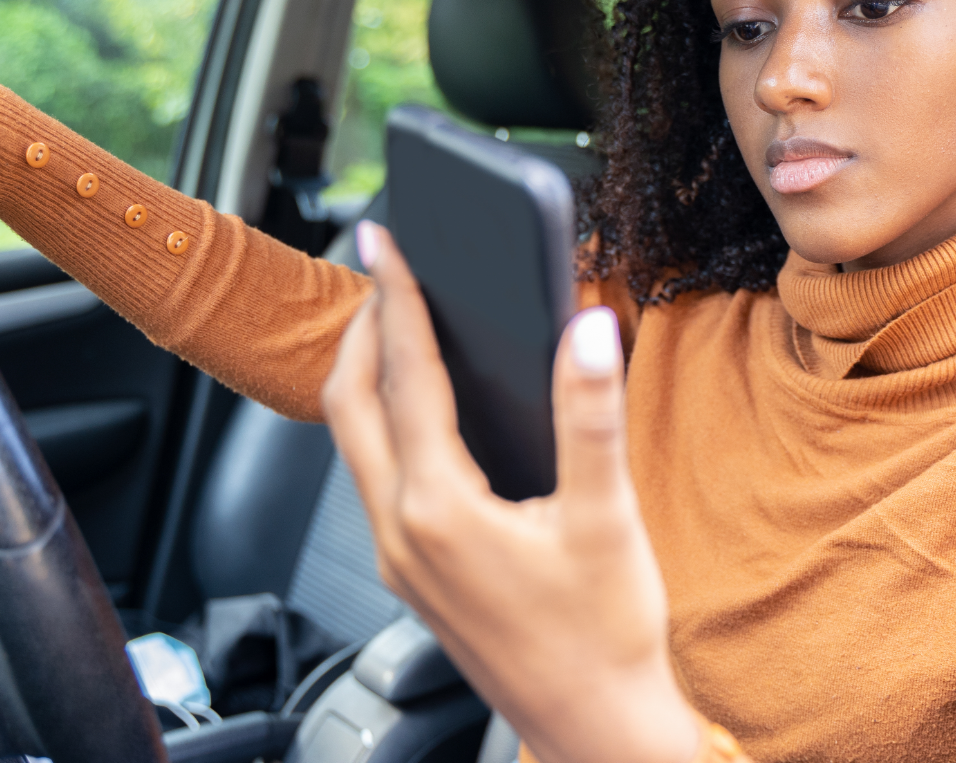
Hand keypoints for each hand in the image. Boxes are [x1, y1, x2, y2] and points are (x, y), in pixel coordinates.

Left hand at [321, 221, 701, 762]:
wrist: (594, 730)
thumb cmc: (604, 638)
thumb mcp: (606, 518)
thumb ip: (590, 416)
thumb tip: (587, 329)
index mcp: (439, 509)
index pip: (406, 376)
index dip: (398, 298)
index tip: (387, 241)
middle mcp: (401, 533)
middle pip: (350, 405)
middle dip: (363, 331)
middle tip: (385, 273)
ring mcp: (399, 559)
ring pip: (356, 444)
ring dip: (368, 378)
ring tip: (398, 326)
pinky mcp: (413, 576)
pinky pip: (376, 478)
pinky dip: (387, 424)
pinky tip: (424, 411)